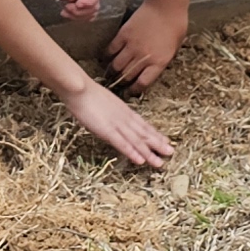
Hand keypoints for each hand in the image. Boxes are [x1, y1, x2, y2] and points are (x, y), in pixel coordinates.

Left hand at [29, 0, 104, 21]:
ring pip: (91, 11)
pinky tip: (65, 13)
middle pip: (95, 4)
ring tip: (64, 12)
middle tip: (66, 8)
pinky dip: (77, 17)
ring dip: (78, 16)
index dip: (90, 1)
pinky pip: (85, 14)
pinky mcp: (79, 2)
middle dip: (81, 11)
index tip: (77, 4)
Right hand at [59, 81, 175, 169]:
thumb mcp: (104, 101)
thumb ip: (111, 110)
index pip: (143, 124)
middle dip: (157, 144)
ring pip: (136, 141)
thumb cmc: (87, 93)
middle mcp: (124, 118)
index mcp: (124, 110)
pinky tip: (140, 161)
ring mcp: (117, 124)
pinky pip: (122, 143)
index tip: (165, 140)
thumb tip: (114, 115)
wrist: (79, 87)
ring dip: (148, 153)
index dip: (155, 133)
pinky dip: (132, 152)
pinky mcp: (107, 130)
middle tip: (170, 153)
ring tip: (159, 163)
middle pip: (144, 133)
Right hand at [107, 0, 188, 92]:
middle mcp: (143, 57)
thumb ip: (161, 61)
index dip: (135, 90)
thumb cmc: (176, 26)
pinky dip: (108, 55)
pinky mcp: (123, 35)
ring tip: (111, 72)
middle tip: (119, 83)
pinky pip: (111, 49)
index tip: (131, 91)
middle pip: (127, 75)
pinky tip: (107, 57)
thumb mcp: (174, 49)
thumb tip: (150, 69)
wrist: (166, 6)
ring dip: (113, 71)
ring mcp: (131, 46)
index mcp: (158, 62)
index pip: (142, 83)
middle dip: (122, 82)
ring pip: (117, 65)